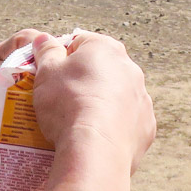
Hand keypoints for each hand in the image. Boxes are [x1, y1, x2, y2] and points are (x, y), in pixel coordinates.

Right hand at [31, 30, 155, 173]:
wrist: (95, 150)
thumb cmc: (68, 104)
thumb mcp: (46, 72)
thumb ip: (46, 51)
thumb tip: (44, 40)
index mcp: (105, 48)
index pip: (80, 42)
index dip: (62, 58)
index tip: (51, 75)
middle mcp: (130, 68)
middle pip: (101, 69)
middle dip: (83, 81)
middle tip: (62, 100)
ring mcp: (142, 98)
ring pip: (117, 96)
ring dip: (102, 103)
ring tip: (79, 123)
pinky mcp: (146, 126)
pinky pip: (127, 121)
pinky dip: (114, 127)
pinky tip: (97, 138)